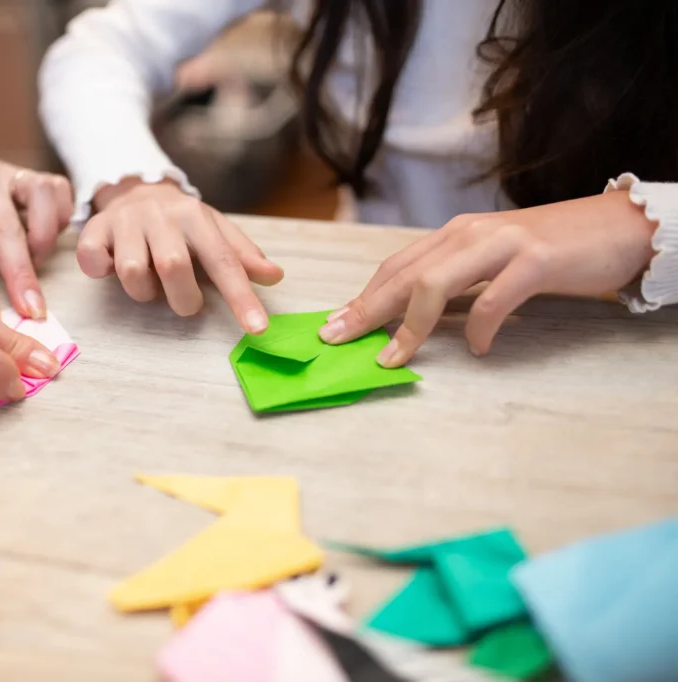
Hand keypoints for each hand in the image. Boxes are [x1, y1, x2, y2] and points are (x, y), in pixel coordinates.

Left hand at [0, 98, 72, 318]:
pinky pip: (59, 191)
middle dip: (21, 274)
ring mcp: (9, 171)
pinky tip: (45, 242)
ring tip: (37, 267)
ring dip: (44, 240)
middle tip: (32, 312)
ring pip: (41, 199)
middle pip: (6, 228)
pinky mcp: (32, 172)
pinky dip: (60, 218)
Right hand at [83, 178, 283, 332]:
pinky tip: (112, 268)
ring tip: (150, 284)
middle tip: (185, 302)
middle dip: (182, 299)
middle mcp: (161, 215)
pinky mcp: (95, 230)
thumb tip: (275, 276)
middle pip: (173, 266)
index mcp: (197, 217)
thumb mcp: (215, 230)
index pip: (224, 261)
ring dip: (143, 292)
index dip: (241, 298)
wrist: (135, 187)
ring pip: (132, 271)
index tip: (257, 329)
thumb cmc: (181, 221)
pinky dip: (101, 273)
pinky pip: (93, 262)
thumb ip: (243, 255)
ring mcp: (126, 221)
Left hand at [319, 191, 655, 365]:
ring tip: (392, 355)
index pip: (396, 267)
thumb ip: (456, 281)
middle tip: (337, 338)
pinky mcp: (535, 260)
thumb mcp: (492, 260)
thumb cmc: (552, 248)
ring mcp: (501, 244)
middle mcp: (469, 234)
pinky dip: (481, 328)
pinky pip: (494, 299)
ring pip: (436, 283)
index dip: (363, 297)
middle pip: (404, 275)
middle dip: (366, 310)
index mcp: (455, 234)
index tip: (335, 324)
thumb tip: (415, 316)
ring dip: (409, 324)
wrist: (617, 226)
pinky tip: (479, 349)